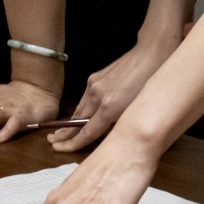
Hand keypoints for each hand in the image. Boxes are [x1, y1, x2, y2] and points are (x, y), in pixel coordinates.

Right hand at [49, 38, 175, 150]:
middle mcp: (97, 96)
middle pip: (77, 120)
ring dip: (71, 121)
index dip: (73, 143)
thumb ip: (119, 122)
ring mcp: (94, 85)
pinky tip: (79, 114)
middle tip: (52, 143)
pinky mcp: (95, 78)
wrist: (150, 55)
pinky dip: (81, 108)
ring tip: (60, 132)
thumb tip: (108, 132)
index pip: (87, 131)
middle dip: (64, 133)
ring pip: (80, 109)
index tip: (61, 149)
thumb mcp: (138, 110)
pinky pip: (85, 98)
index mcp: (109, 107)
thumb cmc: (151, 84)